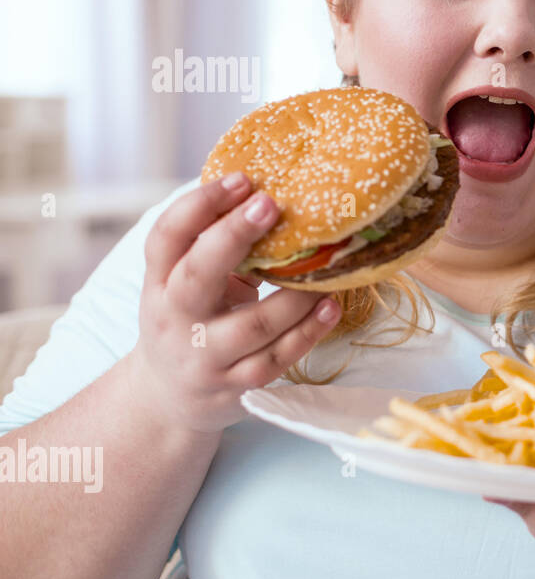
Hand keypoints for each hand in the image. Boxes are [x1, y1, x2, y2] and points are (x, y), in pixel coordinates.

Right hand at [126, 173, 341, 434]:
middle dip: (234, 236)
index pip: (167, 237)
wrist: (167, 398)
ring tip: (326, 266)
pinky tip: (330, 308)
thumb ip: (212, 249)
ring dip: (294, 295)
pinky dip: (308, 333)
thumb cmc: (188, 322)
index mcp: (159, 283)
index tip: (241, 180)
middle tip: (270, 204)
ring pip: (252, 325)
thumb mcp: (181, 285)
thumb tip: (267, 197)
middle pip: (198, 274)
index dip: (199, 205)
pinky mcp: (235, 385)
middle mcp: (175, 318)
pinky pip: (277, 359)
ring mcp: (205, 356)